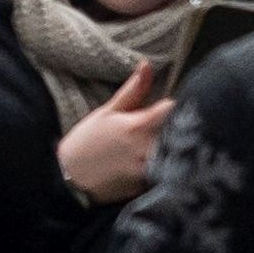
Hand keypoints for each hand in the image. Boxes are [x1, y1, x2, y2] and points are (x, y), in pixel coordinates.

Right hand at [61, 59, 174, 204]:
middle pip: (181, 135)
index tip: (184, 103)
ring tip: (174, 146)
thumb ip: (133, 90)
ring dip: (177, 149)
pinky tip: (162, 165)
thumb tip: (147, 65)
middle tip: (182, 125)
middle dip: (182, 129)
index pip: (175, 111)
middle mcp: (147, 148)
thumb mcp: (107, 112)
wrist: (69, 176)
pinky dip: (168, 169)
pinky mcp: (148, 187)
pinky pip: (167, 176)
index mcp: (138, 125)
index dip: (182, 106)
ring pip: (176, 156)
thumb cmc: (87, 140)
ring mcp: (149, 170)